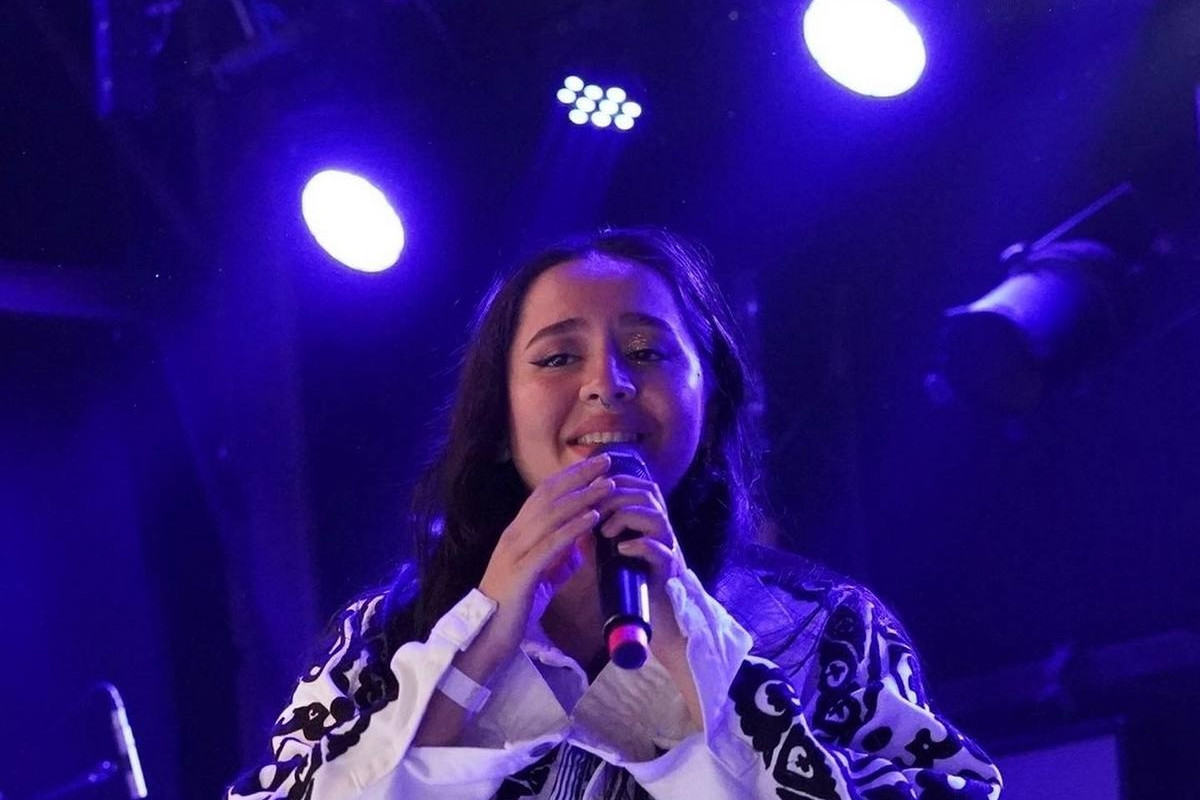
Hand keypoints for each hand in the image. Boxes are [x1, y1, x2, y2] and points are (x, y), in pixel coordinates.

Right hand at [476, 454, 615, 665]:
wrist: (488, 637)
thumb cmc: (514, 608)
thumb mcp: (540, 577)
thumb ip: (558, 560)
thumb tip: (579, 548)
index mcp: (517, 533)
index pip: (544, 494)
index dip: (569, 476)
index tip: (594, 464)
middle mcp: (514, 535)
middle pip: (549, 495)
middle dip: (579, 476)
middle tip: (606, 461)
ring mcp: (515, 551)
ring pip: (552, 514)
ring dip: (583, 497)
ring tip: (608, 485)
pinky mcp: (522, 571)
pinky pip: (551, 543)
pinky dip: (574, 527)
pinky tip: (593, 518)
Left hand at [593, 475, 689, 657]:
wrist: (657, 618)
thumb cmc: (632, 582)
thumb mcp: (609, 554)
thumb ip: (594, 537)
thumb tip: (571, 520)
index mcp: (648, 518)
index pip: (632, 484)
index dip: (608, 483)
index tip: (584, 494)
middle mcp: (661, 528)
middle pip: (645, 493)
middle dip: (613, 498)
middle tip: (590, 512)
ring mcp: (668, 547)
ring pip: (655, 516)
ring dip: (626, 517)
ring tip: (604, 532)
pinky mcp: (670, 569)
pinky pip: (660, 550)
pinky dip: (640, 546)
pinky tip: (621, 549)